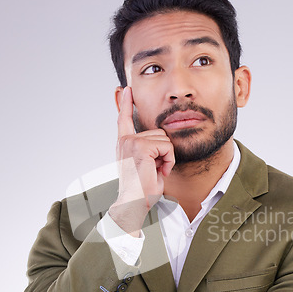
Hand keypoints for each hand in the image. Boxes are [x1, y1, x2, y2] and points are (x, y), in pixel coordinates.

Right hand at [110, 87, 174, 234]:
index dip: (126, 103)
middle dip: (163, 152)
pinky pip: (166, 146)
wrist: (134, 202)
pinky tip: (159, 170)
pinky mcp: (141, 146)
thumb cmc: (141, 189)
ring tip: (156, 170)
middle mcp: (125, 140)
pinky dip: (168, 160)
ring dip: (166, 157)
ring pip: (164, 139)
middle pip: (158, 132)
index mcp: (124, 143)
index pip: (124, 118)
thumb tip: (158, 143)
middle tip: (155, 169)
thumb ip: (148, 150)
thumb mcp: (144, 165)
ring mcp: (132, 142)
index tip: (127, 89)